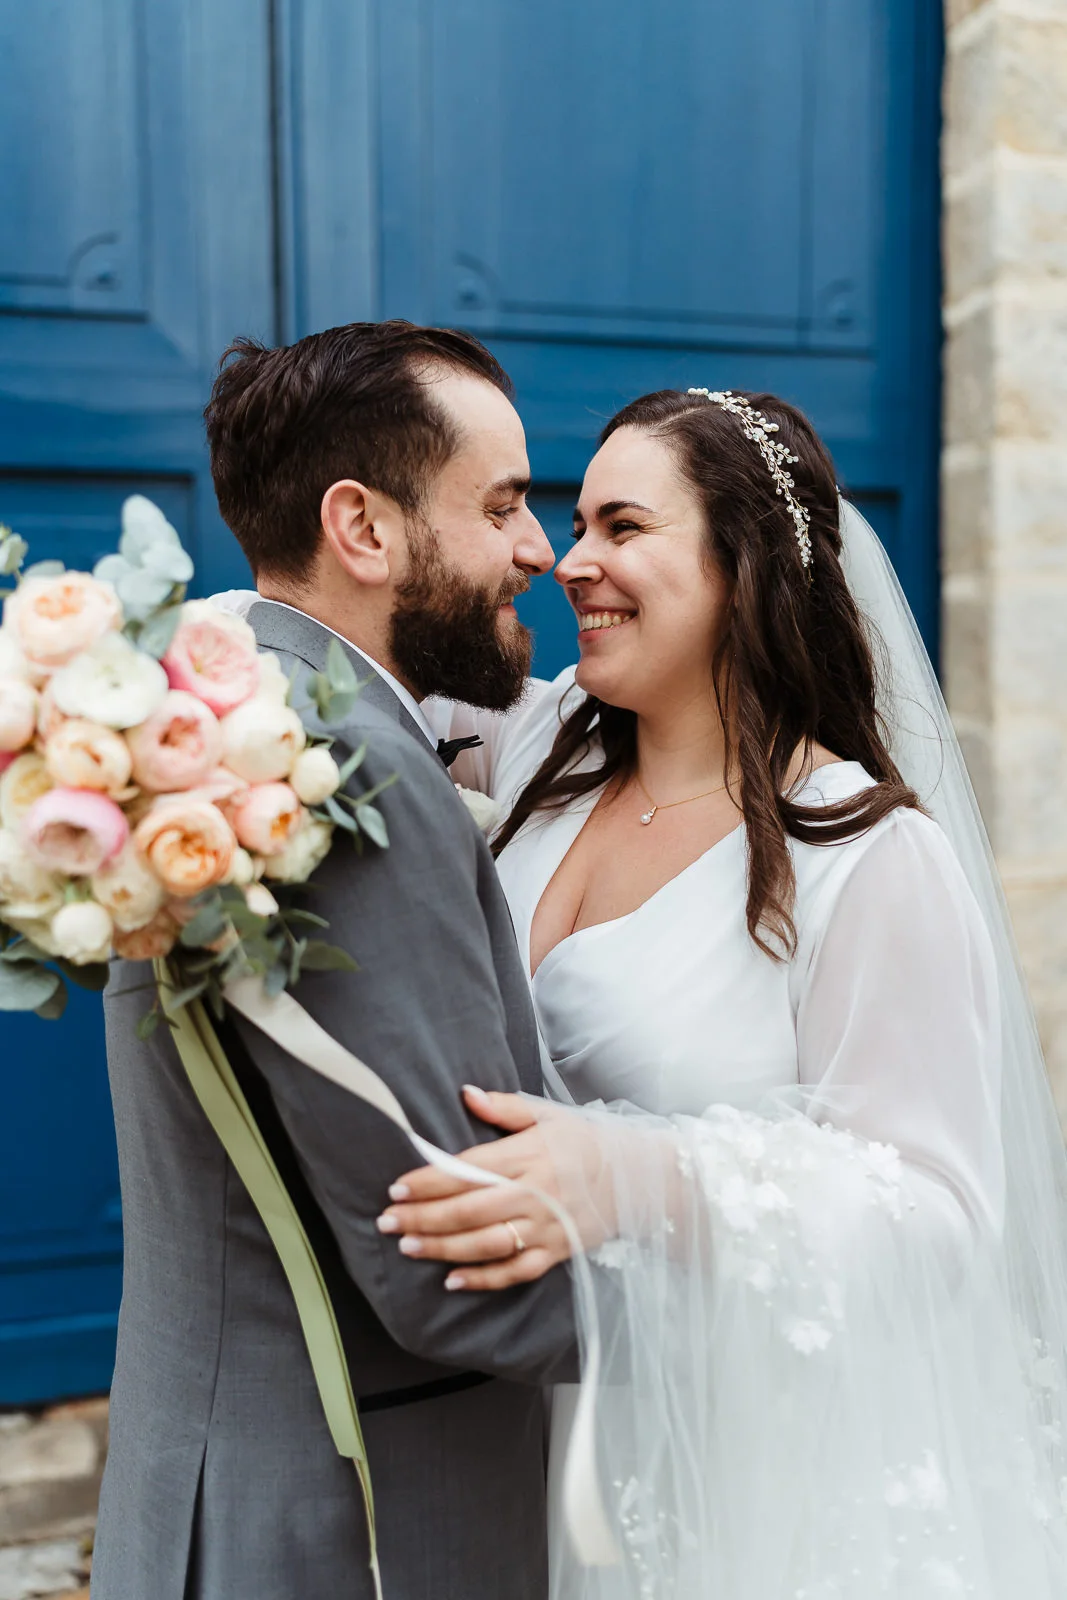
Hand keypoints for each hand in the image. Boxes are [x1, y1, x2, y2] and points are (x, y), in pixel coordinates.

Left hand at [376, 1086, 611, 1291]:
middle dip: (424, 1218)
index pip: (469, 1169)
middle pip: (470, 1209)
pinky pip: (516, 1271)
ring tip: (408, 1247)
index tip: (397, 1188)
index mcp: (528, 1155)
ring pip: (488, 1243)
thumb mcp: (548, 1115)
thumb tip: (465, 1093)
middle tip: (388, 1221)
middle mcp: (535, 1192)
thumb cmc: (584, 1142)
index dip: (429, 1180)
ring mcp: (547, 1226)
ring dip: (445, 1248)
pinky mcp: (557, 1252)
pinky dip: (484, 1279)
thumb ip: (505, 1107)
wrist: (637, 1178)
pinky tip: (452, 1281)